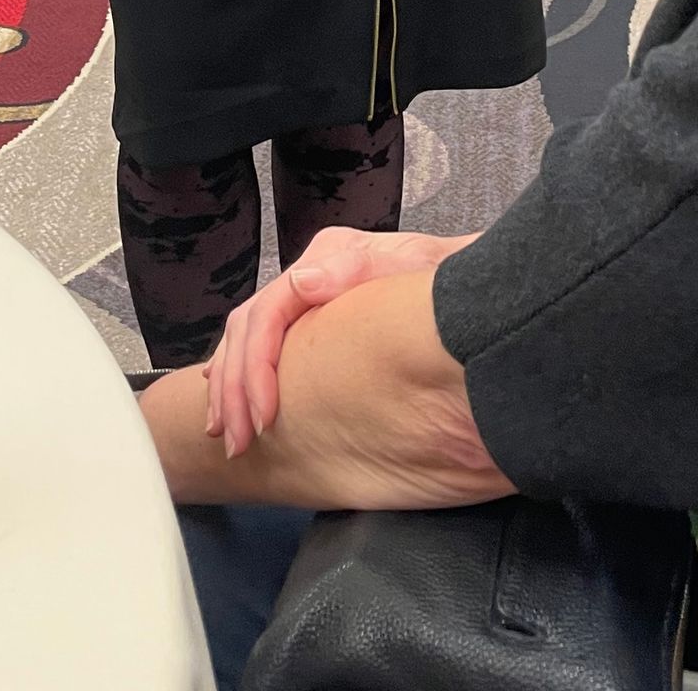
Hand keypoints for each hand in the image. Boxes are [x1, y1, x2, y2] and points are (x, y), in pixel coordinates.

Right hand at [201, 227, 474, 457]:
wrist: (469, 277)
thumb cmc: (446, 279)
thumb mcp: (420, 267)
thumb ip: (366, 270)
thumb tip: (303, 283)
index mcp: (332, 255)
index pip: (273, 307)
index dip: (259, 364)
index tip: (267, 417)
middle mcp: (311, 270)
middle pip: (250, 324)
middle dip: (236, 387)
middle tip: (239, 441)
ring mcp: (305, 291)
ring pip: (244, 335)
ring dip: (230, 387)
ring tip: (228, 437)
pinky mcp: (308, 316)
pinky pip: (255, 341)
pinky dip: (236, 375)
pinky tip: (228, 407)